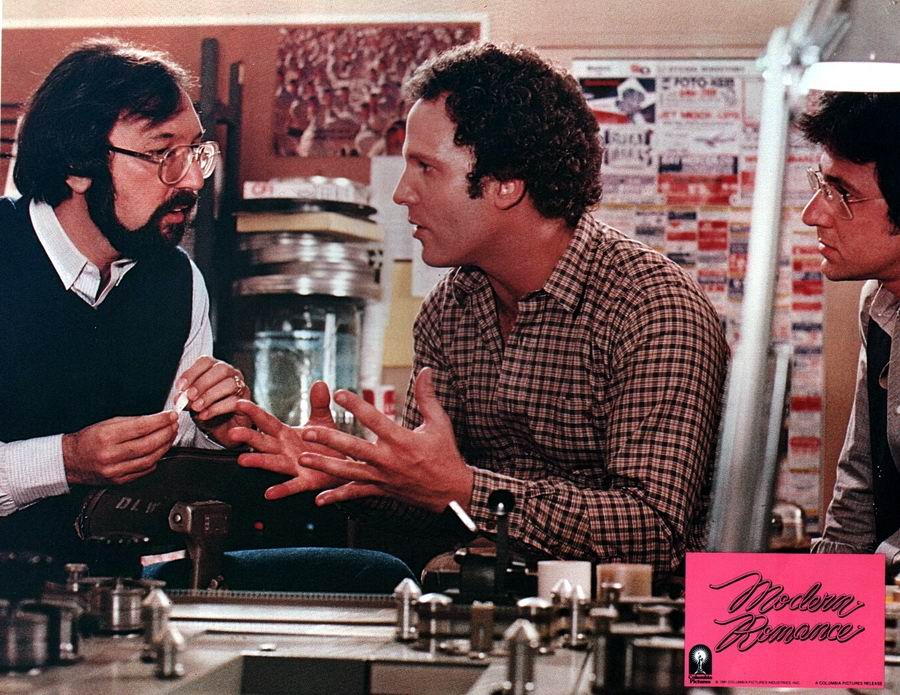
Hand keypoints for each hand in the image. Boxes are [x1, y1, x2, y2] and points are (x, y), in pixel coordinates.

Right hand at [62, 411, 178, 485]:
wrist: (70, 461)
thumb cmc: (87, 440)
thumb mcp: (106, 424)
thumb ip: (131, 422)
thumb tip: (155, 419)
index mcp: (106, 437)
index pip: (141, 427)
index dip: (160, 421)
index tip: (171, 416)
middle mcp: (110, 455)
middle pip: (148, 444)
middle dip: (166, 433)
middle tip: (174, 425)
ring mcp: (115, 470)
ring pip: (149, 459)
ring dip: (165, 446)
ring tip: (170, 436)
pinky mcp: (119, 480)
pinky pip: (144, 470)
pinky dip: (156, 460)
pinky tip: (160, 451)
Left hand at [176, 356, 251, 446]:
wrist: (222, 429)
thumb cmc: (208, 410)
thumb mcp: (192, 402)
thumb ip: (186, 398)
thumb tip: (180, 397)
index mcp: (215, 368)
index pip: (206, 361)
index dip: (192, 372)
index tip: (181, 387)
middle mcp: (231, 374)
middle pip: (220, 369)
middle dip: (202, 383)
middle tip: (190, 396)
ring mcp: (241, 386)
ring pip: (229, 384)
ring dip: (210, 395)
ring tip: (197, 407)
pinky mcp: (246, 402)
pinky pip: (234, 401)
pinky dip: (217, 408)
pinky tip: (205, 414)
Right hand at [231, 381, 378, 499]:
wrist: (344, 467)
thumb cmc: (327, 444)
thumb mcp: (323, 421)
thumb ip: (319, 404)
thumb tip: (319, 383)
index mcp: (287, 434)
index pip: (267, 421)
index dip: (254, 412)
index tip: (239, 403)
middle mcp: (285, 450)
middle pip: (264, 441)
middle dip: (249, 437)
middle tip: (234, 432)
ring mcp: (293, 466)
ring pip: (273, 462)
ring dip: (258, 461)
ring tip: (243, 459)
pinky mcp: (306, 481)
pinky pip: (292, 485)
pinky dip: (282, 489)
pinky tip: (270, 493)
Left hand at [299, 368, 473, 512]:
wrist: (452, 492)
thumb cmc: (446, 454)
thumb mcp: (440, 423)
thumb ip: (428, 397)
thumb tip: (425, 370)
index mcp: (402, 441)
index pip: (374, 420)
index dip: (356, 405)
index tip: (339, 393)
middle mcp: (388, 460)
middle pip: (354, 449)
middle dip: (329, 441)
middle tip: (308, 433)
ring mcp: (382, 478)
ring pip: (348, 472)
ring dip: (324, 466)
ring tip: (303, 459)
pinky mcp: (381, 491)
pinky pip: (356, 494)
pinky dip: (338, 497)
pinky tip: (319, 499)